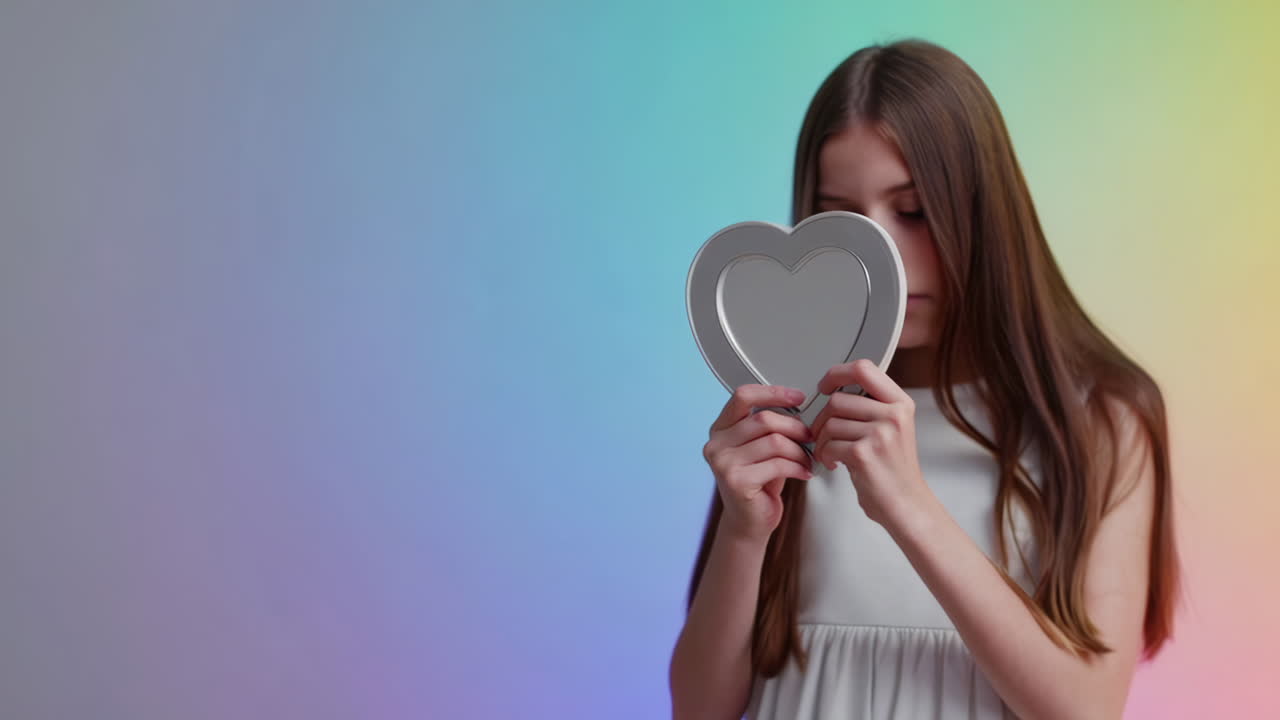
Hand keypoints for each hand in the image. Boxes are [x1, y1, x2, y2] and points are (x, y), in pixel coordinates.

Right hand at [702, 384, 815, 542]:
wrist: (749, 522)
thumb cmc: (759, 482)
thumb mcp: (761, 448)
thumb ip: (769, 426)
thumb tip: (798, 405)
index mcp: (720, 429)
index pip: (743, 396)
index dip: (773, 393)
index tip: (798, 397)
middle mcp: (716, 444)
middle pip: (763, 419)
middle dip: (795, 427)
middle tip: (810, 437)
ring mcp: (723, 463)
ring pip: (774, 441)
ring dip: (799, 450)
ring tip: (807, 459)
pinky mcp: (736, 481)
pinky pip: (778, 464)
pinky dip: (798, 467)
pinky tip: (803, 473)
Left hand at [809, 358, 930, 527]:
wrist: (906, 504)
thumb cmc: (894, 470)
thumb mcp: (892, 428)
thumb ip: (871, 405)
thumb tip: (834, 389)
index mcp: (900, 402)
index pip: (863, 369)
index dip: (836, 374)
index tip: (825, 386)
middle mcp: (893, 414)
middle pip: (838, 399)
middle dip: (822, 419)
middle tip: (823, 435)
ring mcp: (880, 433)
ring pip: (830, 423)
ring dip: (821, 440)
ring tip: (830, 452)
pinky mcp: (864, 454)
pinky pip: (828, 444)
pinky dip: (824, 455)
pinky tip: (834, 463)